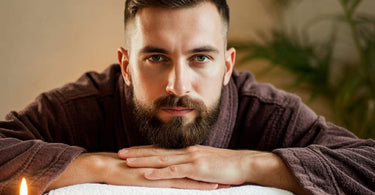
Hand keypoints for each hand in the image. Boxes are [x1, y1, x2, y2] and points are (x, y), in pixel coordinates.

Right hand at [47, 152, 218, 191]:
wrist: (102, 165)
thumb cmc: (118, 169)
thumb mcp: (138, 169)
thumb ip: (150, 171)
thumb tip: (156, 174)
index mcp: (162, 161)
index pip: (185, 163)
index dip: (200, 167)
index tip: (216, 170)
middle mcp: (165, 164)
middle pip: (192, 168)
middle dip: (209, 172)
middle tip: (227, 175)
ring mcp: (162, 171)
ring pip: (190, 175)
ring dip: (208, 179)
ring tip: (225, 183)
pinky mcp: (157, 179)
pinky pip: (180, 183)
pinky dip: (196, 186)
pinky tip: (209, 189)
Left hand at [118, 145, 306, 193]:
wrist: (245, 164)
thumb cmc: (227, 166)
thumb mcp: (208, 164)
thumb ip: (194, 166)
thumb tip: (184, 170)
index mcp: (188, 152)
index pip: (162, 150)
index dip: (145, 150)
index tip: (131, 151)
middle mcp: (186, 152)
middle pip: (157, 152)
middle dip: (137, 153)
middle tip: (119, 152)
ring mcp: (191, 159)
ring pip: (161, 160)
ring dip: (142, 160)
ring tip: (125, 161)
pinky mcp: (196, 169)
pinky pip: (174, 172)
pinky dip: (158, 172)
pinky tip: (146, 174)